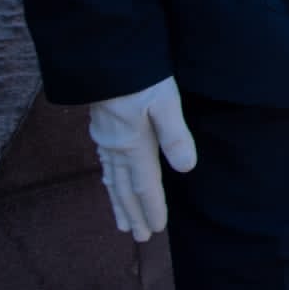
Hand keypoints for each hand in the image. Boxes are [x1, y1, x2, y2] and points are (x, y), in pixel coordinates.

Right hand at [88, 77, 198, 241]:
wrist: (105, 51)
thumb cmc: (139, 74)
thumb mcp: (164, 101)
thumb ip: (175, 135)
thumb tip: (186, 169)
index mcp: (132, 144)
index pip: (144, 185)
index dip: (152, 208)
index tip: (158, 230)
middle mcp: (115, 146)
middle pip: (125, 188)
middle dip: (134, 213)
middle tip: (141, 237)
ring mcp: (105, 138)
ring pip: (111, 179)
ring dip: (119, 202)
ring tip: (123, 223)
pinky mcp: (102, 127)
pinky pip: (105, 164)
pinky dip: (109, 181)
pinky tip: (109, 184)